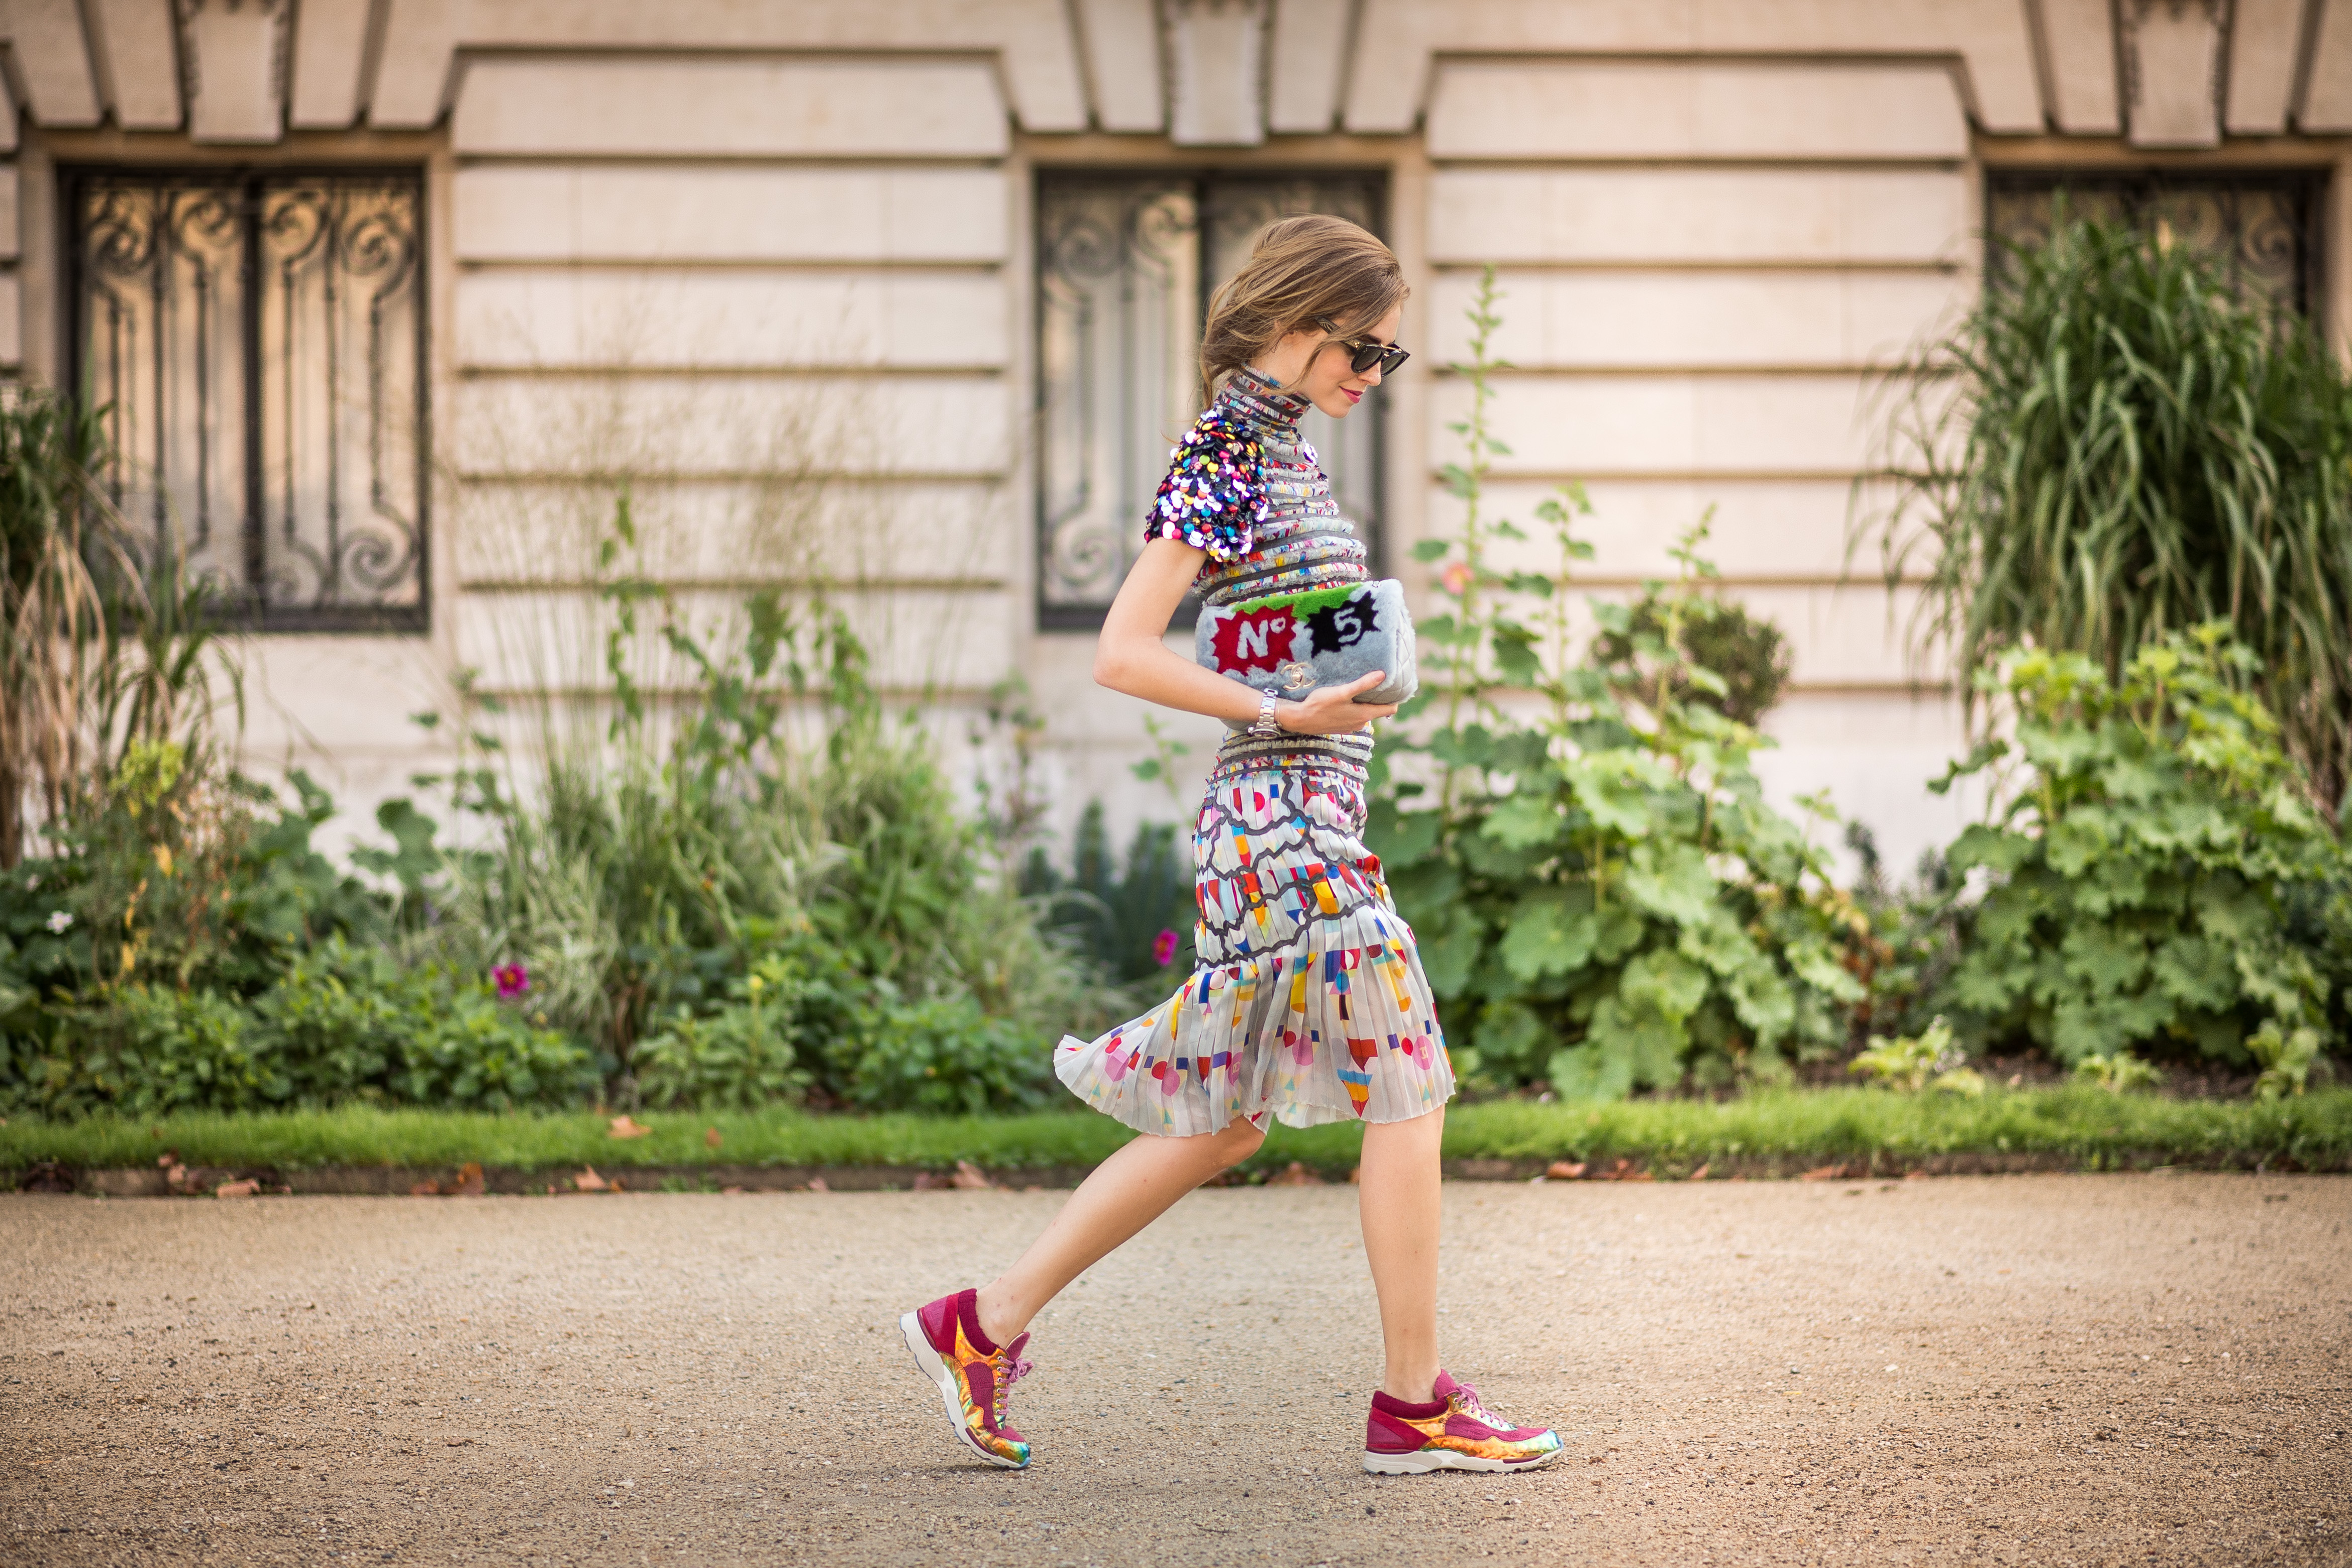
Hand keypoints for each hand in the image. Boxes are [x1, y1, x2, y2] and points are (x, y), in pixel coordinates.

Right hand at [1279, 672, 1396, 734]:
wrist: (1300, 719)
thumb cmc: (1320, 704)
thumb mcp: (1342, 692)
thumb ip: (1363, 685)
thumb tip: (1382, 675)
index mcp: (1364, 715)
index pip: (1390, 709)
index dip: (1394, 698)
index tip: (1393, 687)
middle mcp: (1360, 723)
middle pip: (1378, 710)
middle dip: (1379, 698)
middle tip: (1376, 683)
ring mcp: (1351, 727)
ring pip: (1365, 713)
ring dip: (1365, 703)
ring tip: (1360, 688)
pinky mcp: (1341, 727)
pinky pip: (1354, 716)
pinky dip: (1354, 708)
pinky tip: (1346, 700)